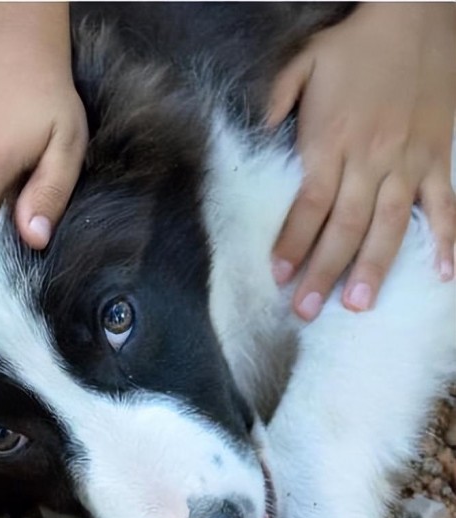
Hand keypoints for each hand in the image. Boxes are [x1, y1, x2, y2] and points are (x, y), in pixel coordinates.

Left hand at [269, 4, 455, 320]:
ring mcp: (408, 160)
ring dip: (374, 267)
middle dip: (323, 271)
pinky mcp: (438, 156)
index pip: (307, 206)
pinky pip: (444, 205)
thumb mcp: (300, 66)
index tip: (278, 276)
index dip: (292, 244)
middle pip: (343, 226)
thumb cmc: (353, 44)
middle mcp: (368, 158)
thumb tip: (257, 139)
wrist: (415, 12)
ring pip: (389, 225)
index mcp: (330, 141)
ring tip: (359, 305)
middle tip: (308, 311)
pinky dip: (445, 240)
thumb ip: (275, 105)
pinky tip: (442, 274)